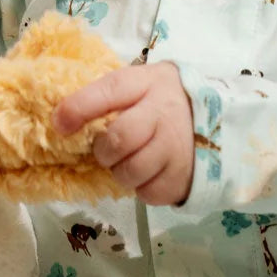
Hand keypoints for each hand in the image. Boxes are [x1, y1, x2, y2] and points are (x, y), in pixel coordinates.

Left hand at [53, 62, 194, 206]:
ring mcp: (177, 147)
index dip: (79, 108)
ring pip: (131, 171)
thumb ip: (106, 96)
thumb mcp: (139, 85)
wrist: (217, 121)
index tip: (60, 124)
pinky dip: (140, 188)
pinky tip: (148, 173)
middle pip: (120, 138)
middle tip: (105, 151)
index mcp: (148, 83)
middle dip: (103, 150)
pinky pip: (148, 193)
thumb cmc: (161, 101)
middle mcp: (165, 113)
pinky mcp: (183, 177)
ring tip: (128, 162)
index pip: (111, 91)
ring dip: (120, 172)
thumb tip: (60, 120)